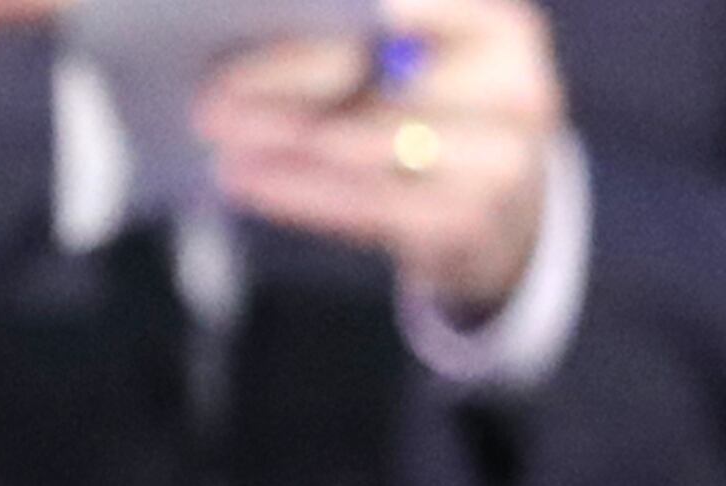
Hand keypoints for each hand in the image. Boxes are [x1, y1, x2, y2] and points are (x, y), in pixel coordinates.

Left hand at [194, 0, 564, 318]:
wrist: (504, 215)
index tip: (255, 13)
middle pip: (384, 76)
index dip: (328, 16)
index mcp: (503, 29)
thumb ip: (364, 42)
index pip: (404, 13)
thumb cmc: (442, 116)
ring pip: (368, 145)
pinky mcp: (463, 225)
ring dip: (282, 139)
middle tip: (211, 90)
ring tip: (218, 131)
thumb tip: (258, 34)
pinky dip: (297, 189)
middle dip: (289, 79)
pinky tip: (244, 177)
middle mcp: (514, 91)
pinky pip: (364, 204)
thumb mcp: (430, 62)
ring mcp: (498, 164)